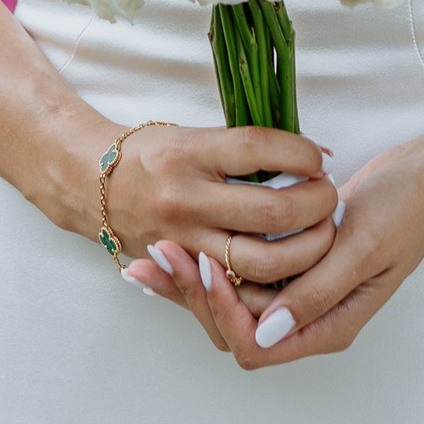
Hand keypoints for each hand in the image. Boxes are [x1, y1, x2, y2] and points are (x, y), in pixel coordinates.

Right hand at [104, 124, 339, 354]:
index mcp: (189, 152)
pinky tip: (297, 265)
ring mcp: (186, 241)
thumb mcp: (195, 135)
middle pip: (273, 212)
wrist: (93, 186)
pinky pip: (242, 288)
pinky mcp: (188, 272)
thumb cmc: (154, 155)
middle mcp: (186, 198)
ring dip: (308, 250)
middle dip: (316, 206)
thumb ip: (248, 149)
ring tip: (320, 233)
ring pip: (264, 263)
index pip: (258, 149)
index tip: (318, 158)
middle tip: (329, 198)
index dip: (301, 154)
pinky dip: (277, 281)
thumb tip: (314, 154)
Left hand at [127, 140, 423, 370]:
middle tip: (161, 252)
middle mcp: (309, 319)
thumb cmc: (404, 209)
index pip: (257, 345)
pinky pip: (242, 277)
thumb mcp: (362, 247)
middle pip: (235, 330)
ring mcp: (299, 294)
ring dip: (194, 281)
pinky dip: (209, 265)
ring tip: (157, 248)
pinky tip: (179, 246)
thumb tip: (266, 333)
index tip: (205, 264)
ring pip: (232, 305)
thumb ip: (316, 292)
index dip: (223, 312)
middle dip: (194, 297)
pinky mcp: (291, 266)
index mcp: (329, 326)